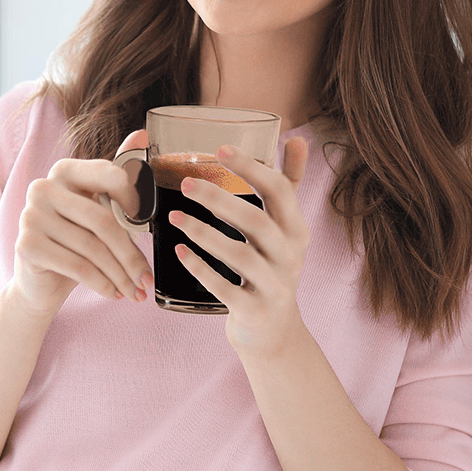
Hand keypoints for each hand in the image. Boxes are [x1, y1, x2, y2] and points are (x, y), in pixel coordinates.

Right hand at [10, 130, 154, 318]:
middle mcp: (43, 187)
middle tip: (148, 279)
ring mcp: (31, 215)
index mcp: (64, 169)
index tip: (147, 225)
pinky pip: (77, 265)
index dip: (135, 200)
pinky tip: (114, 294)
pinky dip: (102, 283)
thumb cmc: (75, 242)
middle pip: (103, 220)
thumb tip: (141, 134)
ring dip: (120, 274)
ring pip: (93, 247)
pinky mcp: (26, 244)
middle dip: (131, 255)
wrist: (40, 282)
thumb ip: (118, 173)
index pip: (110, 175)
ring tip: (136, 291)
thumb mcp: (98, 208)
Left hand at [168, 137, 312, 355]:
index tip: (220, 149)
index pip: (279, 191)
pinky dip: (200, 268)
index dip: (250, 168)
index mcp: (296, 230)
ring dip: (203, 233)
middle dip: (218, 198)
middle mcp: (290, 256)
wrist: (275, 332)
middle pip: (256, 220)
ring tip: (174, 217)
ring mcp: (274, 285)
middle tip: (185, 183)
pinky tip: (179, 252)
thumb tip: (297, 138)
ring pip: (240, 254)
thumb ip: (289, 184)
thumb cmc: (274, 267)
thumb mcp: (286, 228)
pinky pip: (225, 287)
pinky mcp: (254, 310)